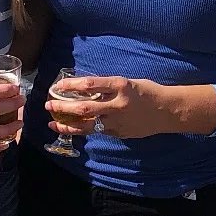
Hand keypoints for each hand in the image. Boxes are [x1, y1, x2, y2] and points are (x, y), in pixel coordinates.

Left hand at [45, 75, 166, 140]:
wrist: (167, 111)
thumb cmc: (147, 91)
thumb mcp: (127, 82)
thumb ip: (107, 87)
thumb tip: (84, 88)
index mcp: (120, 85)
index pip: (89, 84)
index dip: (70, 85)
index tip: (58, 86)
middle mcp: (117, 104)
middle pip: (84, 107)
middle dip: (63, 107)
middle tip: (48, 105)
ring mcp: (118, 121)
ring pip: (87, 125)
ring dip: (67, 124)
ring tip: (52, 123)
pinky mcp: (119, 133)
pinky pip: (97, 131)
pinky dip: (83, 130)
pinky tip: (72, 128)